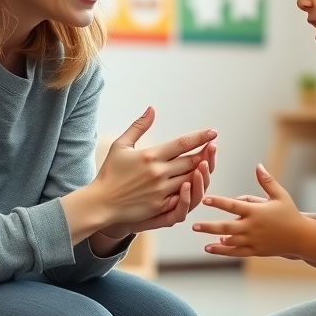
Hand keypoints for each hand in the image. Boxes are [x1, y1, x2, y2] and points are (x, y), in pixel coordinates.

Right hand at [94, 107, 215, 225]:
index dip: (200, 137)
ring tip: (208, 163)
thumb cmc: (110, 173)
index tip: (212, 132)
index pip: (182, 143)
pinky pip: (183, 197)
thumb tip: (151, 109)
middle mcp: (158, 173)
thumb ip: (139, 126)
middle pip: (191, 161)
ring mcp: (161, 191)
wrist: (101, 202)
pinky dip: (192, 189)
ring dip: (202, 171)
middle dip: (205, 153)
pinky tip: (196, 183)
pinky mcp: (161, 206)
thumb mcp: (121, 145)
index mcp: (150, 156)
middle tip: (213, 147)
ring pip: (190, 179)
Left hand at [194, 165, 302, 257]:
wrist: (302, 237)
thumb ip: (267, 181)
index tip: (204, 199)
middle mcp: (252, 227)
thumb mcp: (280, 195)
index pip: (232, 205)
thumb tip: (258, 165)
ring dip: (214, 240)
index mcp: (255, 211)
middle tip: (193, 224)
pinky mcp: (255, 250)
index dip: (217, 202)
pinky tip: (211, 248)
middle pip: (225, 227)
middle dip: (208, 226)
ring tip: (201, 238)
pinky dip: (223, 251)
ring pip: (229, 242)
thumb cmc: (290, 213)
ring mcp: (253, 240)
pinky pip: (236, 252)